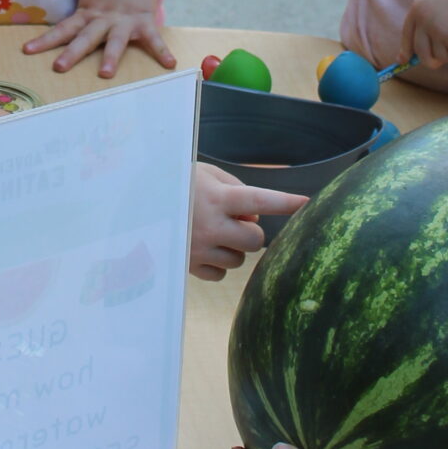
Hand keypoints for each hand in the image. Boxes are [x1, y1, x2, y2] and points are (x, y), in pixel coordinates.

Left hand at [22, 0, 174, 79]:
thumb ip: (87, 10)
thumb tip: (76, 25)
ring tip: (105, 73)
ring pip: (114, 41)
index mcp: (87, 11)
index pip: (62, 29)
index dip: (44, 40)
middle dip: (71, 53)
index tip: (26, 51)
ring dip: (109, 57)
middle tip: (59, 67)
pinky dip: (162, 51)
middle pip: (84, 38)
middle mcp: (103, 17)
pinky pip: (154, 38)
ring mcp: (124, 18)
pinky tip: (169, 64)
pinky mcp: (144, 17)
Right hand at [189, 163, 306, 281]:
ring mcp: (199, 249)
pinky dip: (217, 263)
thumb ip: (237, 188)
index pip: (260, 200)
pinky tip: (204, 247)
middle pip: (256, 240)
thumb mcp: (207, 174)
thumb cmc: (178, 185)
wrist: (140, 206)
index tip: (307, 203)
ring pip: (239, 260)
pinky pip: (220, 274)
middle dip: (250, 230)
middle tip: (232, 220)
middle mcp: (210, 226)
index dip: (286, 203)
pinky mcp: (189, 266)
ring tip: (212, 231)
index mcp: (217, 198)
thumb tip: (255, 216)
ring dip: (233, 247)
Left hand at [400, 0, 447, 68]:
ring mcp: (441, 30)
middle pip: (422, 54)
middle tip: (442, 58)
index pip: (407, 35)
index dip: (406, 50)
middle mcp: (425, 20)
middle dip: (432, 61)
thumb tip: (404, 58)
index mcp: (418, 9)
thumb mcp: (437, 7)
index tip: (404, 60)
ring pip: (442, 58)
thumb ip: (423, 28)